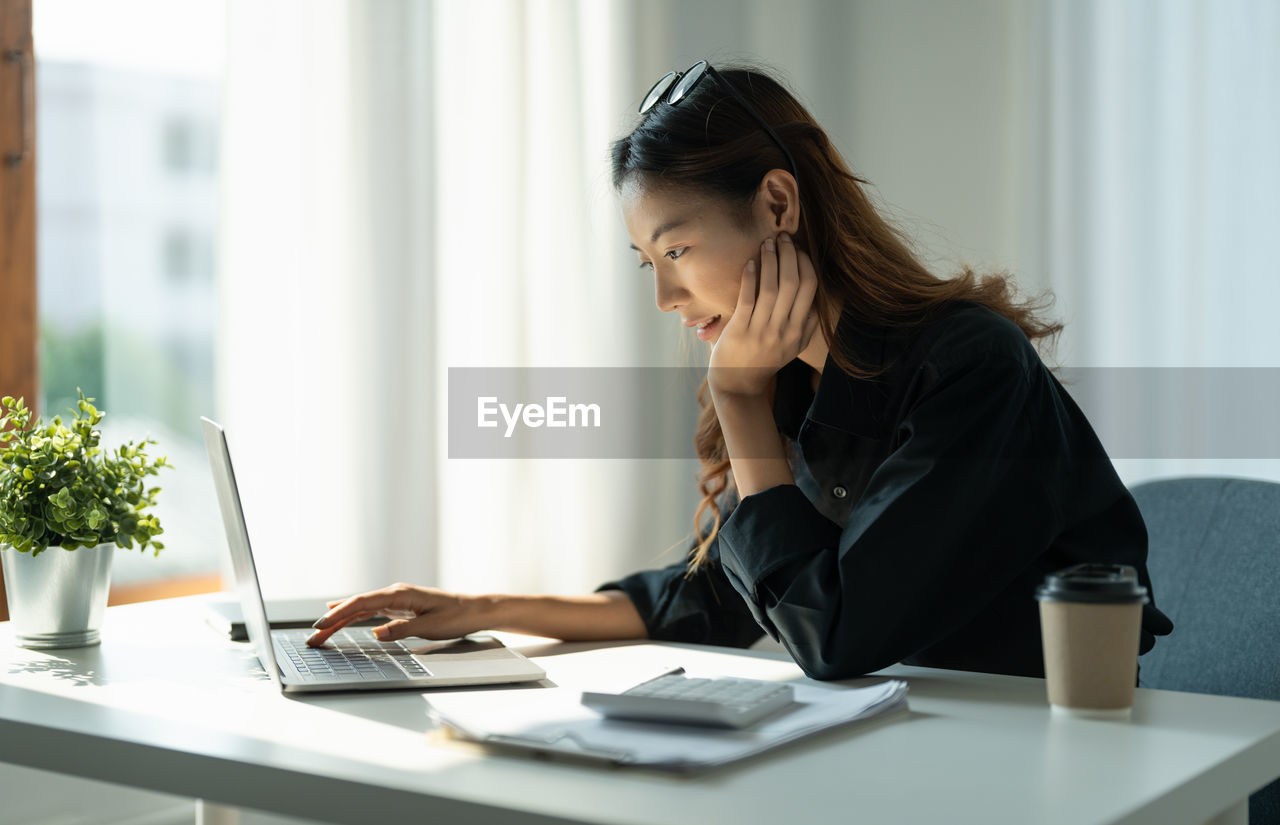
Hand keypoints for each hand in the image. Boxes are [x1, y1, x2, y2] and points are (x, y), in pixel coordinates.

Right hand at [305, 583, 484, 646]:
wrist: (474, 610)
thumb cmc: (456, 617)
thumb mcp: (430, 626)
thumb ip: (402, 630)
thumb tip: (376, 633)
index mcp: (400, 594)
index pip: (362, 603)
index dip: (339, 614)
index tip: (321, 625)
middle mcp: (395, 594)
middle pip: (356, 606)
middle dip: (332, 621)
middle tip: (312, 637)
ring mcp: (396, 600)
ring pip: (360, 609)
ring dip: (339, 621)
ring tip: (319, 633)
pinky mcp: (399, 607)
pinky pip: (370, 611)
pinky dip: (353, 615)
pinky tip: (340, 617)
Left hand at [708, 232, 820, 396]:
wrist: (738, 385)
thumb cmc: (764, 361)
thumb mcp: (793, 348)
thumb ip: (807, 326)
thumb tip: (817, 301)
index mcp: (799, 331)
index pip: (810, 288)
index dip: (806, 264)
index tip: (798, 249)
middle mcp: (784, 330)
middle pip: (793, 283)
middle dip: (789, 255)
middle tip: (782, 237)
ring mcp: (762, 331)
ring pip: (772, 288)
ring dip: (770, 260)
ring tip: (767, 243)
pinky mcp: (740, 331)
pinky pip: (747, 298)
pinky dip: (750, 277)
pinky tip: (750, 262)